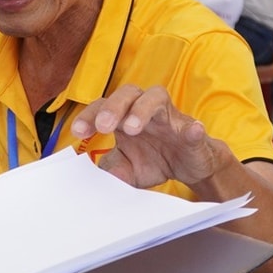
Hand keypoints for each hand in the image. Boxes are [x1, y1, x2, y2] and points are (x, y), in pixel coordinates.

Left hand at [72, 85, 227, 191]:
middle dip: (113, 107)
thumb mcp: (126, 169)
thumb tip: (91, 180)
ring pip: (156, 98)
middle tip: (103, 126)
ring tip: (132, 128)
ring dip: (142, 110)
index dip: (89, 116)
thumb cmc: (154, 161)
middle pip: (128, 93)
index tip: (79, 132)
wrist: (188, 167)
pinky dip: (192, 129)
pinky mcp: (192, 132)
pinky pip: (193, 126)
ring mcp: (170, 117)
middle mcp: (145, 109)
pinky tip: (191, 132)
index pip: (103, 106)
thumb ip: (110, 171)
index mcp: (124, 116)